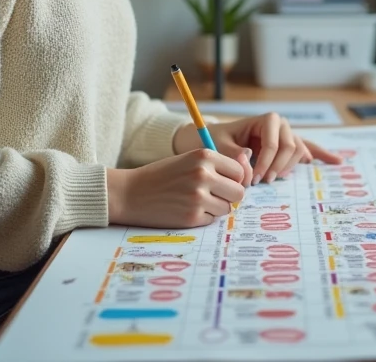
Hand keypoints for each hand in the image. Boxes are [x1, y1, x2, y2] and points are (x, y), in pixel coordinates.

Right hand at [107, 149, 245, 227]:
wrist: (130, 193)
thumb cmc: (162, 176)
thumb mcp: (189, 160)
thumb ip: (215, 166)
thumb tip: (245, 179)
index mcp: (204, 156)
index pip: (239, 171)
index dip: (232, 179)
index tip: (222, 182)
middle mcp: (204, 174)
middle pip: (239, 192)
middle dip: (229, 196)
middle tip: (213, 196)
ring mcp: (198, 197)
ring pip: (227, 208)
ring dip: (216, 208)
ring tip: (196, 201)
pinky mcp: (192, 217)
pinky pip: (212, 220)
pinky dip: (203, 217)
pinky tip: (185, 209)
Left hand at [175, 114, 343, 185]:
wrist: (211, 138)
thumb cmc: (215, 139)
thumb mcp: (219, 147)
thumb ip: (234, 157)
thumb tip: (251, 169)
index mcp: (265, 120)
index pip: (275, 141)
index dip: (268, 161)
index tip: (256, 178)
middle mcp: (279, 125)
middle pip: (291, 146)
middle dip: (279, 165)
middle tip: (264, 181)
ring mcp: (285, 135)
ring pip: (298, 152)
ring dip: (288, 166)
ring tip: (273, 177)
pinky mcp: (286, 147)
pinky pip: (307, 149)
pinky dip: (321, 154)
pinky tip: (335, 161)